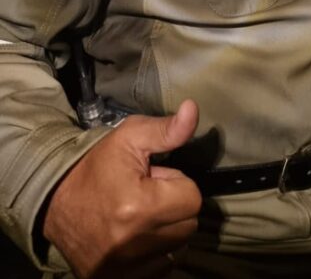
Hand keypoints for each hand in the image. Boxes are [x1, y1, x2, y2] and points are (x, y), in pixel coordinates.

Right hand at [43, 100, 201, 277]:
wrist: (55, 202)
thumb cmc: (97, 167)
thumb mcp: (130, 138)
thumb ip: (166, 129)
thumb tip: (193, 109)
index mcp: (138, 206)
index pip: (192, 198)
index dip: (176, 184)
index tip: (154, 180)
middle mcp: (134, 243)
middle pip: (189, 225)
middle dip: (174, 208)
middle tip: (147, 197)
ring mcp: (126, 268)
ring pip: (178, 248)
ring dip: (167, 231)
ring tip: (141, 217)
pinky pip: (162, 269)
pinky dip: (155, 254)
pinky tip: (137, 238)